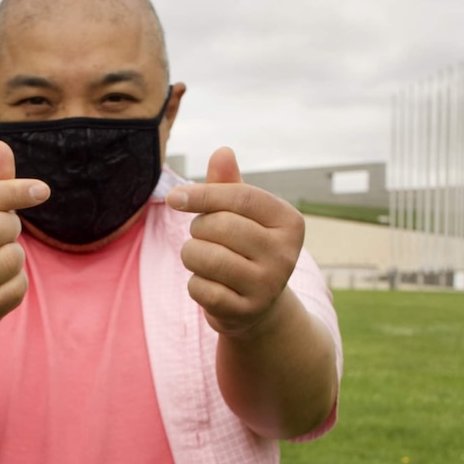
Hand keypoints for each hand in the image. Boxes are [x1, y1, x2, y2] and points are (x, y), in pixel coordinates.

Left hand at [165, 147, 304, 336]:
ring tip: (204, 259)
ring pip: (204, 257)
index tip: (174, 198)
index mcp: (290, 221)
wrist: (257, 305)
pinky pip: (200, 288)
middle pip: (219, 225)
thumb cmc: (243, 246)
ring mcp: (269, 285)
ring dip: (191, 255)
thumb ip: (227, 184)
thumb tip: (222, 151)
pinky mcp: (247, 312)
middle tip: (205, 237)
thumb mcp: (240, 214)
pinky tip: (211, 285)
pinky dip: (195, 284)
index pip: (240, 197)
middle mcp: (286, 254)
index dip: (202, 194)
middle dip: (198, 229)